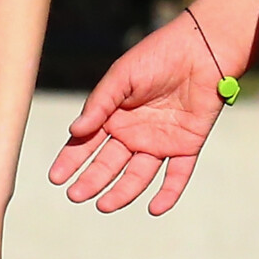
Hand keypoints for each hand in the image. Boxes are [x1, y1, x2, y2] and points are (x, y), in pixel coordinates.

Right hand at [49, 18, 227, 214]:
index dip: (71, 160)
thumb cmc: (158, 56)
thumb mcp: (122, 77)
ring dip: (122, 192)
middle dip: (91, 180)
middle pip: (109, 164)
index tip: (56, 178)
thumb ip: (100, 104)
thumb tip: (74, 131)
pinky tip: (155, 209)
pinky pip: (177, 175)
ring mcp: (160, 142)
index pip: (87, 144)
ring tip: (104, 206)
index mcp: (114, 116)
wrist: (202, 50)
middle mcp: (134, 133)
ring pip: (138, 175)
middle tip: (76, 195)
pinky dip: (168, 193)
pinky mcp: (187, 146)